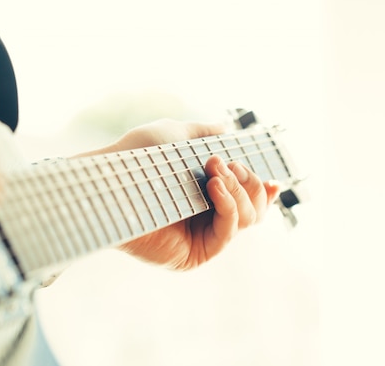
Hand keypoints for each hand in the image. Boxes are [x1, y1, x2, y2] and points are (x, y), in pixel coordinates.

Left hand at [79, 118, 279, 269]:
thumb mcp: (176, 136)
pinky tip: (214, 187)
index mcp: (201, 196)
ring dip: (238, 190)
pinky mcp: (192, 255)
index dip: (261, 189)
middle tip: (222, 164)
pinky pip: (228, 233)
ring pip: (247, 219)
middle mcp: (203, 219)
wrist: (113, 180)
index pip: (244, 198)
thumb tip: (226, 129)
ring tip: (213, 172)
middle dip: (247, 181)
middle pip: (254, 209)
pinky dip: (229, 207)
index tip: (271, 178)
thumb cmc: (138, 157)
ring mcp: (198, 238)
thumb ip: (203, 134)